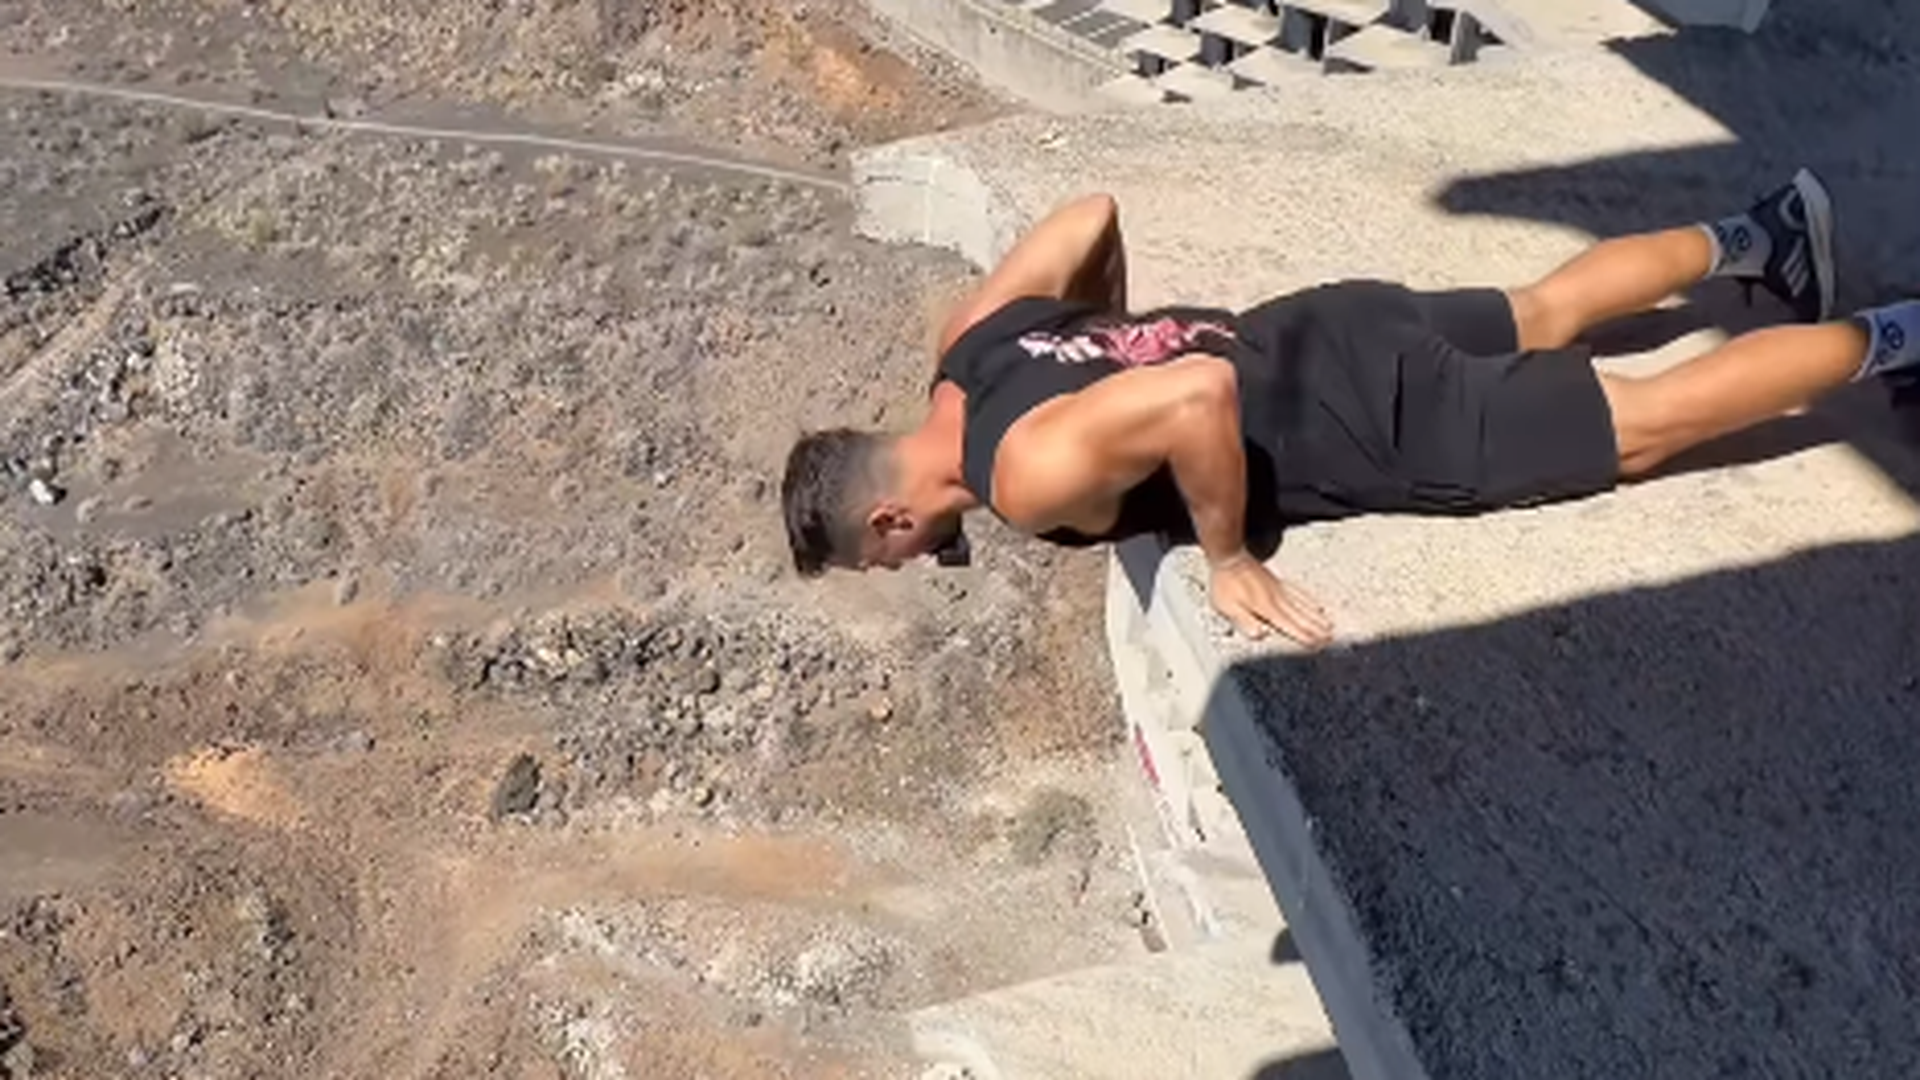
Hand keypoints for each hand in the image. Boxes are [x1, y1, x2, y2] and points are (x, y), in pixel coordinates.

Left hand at [1207, 553, 1332, 649]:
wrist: (1230, 556)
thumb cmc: (1225, 584)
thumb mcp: (1227, 607)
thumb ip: (1244, 621)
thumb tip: (1261, 635)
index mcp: (1265, 609)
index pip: (1289, 626)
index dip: (1304, 637)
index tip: (1318, 645)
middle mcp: (1277, 600)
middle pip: (1301, 618)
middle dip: (1316, 629)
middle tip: (1331, 639)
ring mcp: (1280, 590)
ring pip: (1303, 606)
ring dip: (1317, 618)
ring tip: (1329, 626)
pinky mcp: (1278, 582)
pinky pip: (1299, 593)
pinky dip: (1310, 601)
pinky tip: (1316, 605)